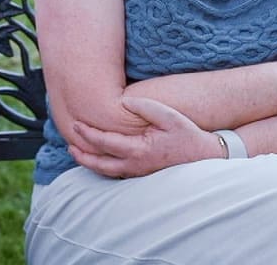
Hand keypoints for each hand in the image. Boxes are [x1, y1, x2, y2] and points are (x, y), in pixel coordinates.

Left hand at [68, 97, 218, 178]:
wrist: (206, 157)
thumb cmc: (187, 135)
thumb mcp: (168, 116)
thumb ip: (144, 107)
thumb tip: (123, 102)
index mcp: (139, 150)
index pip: (105, 143)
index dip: (88, 134)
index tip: (76, 124)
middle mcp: (135, 165)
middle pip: (100, 164)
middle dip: (82, 154)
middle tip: (69, 143)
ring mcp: (139, 172)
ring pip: (107, 172)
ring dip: (90, 163)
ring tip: (77, 152)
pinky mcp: (143, 174)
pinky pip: (117, 172)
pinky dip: (103, 166)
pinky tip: (98, 158)